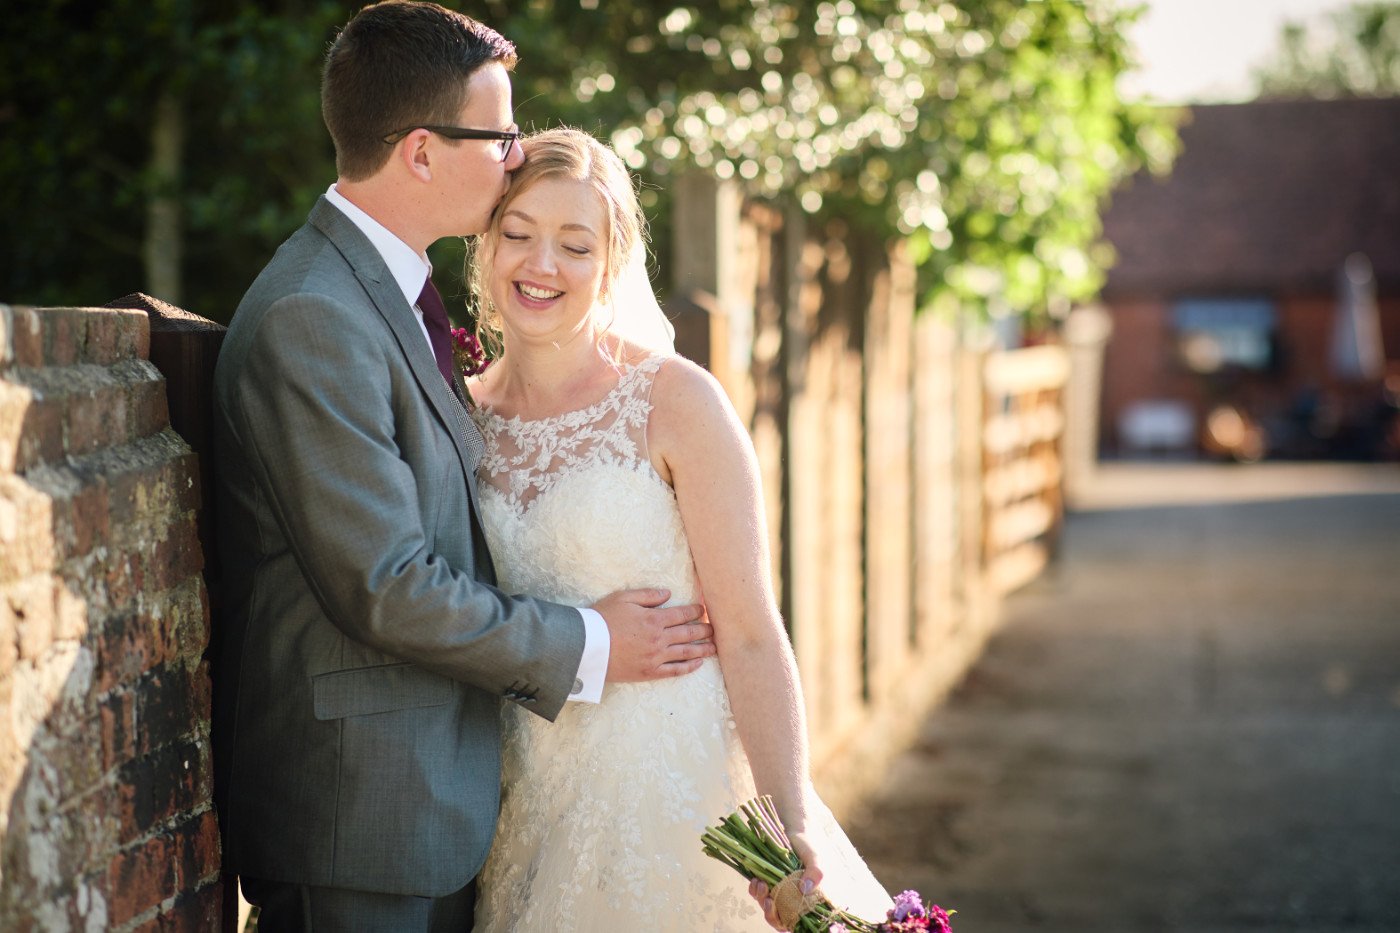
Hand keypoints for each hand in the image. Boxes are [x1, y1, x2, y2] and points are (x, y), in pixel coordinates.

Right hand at [593, 588, 714, 682]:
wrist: (587, 646)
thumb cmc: (603, 619)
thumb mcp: (624, 598)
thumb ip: (648, 595)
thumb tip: (668, 594)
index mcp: (654, 619)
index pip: (682, 614)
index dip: (695, 612)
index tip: (703, 610)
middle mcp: (659, 639)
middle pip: (689, 634)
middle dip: (704, 630)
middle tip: (714, 629)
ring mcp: (656, 657)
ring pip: (686, 653)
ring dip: (702, 649)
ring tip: (714, 647)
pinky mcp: (649, 672)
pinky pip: (674, 671)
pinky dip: (688, 667)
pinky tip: (698, 664)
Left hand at [749, 832, 822, 929]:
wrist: (794, 829)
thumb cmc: (808, 845)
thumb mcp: (815, 857)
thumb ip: (815, 872)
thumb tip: (804, 890)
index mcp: (807, 898)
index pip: (797, 921)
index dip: (786, 923)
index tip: (780, 916)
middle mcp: (793, 898)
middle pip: (779, 918)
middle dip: (770, 913)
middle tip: (768, 901)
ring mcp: (779, 890)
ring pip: (767, 906)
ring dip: (761, 899)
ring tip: (761, 883)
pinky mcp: (768, 881)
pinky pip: (758, 893)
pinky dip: (755, 890)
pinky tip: (756, 880)